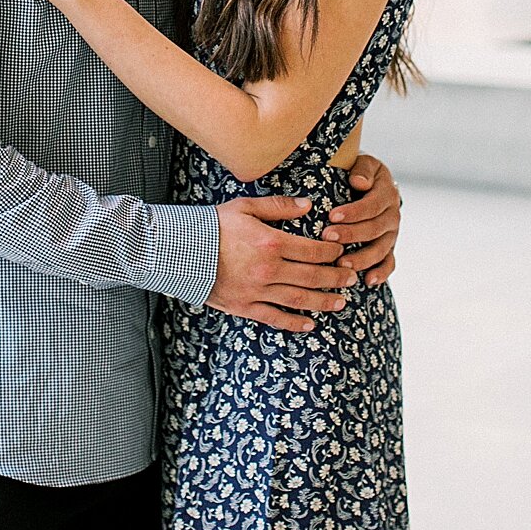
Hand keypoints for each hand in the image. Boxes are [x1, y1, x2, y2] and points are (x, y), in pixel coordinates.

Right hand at [209, 196, 357, 332]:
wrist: (179, 251)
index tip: (342, 253)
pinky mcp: (244, 306)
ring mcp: (257, 291)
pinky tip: (309, 324)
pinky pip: (275, 317)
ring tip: (340, 302)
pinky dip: (294, 323)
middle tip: (351, 279)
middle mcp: (269, 269)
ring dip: (323, 301)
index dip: (332, 252)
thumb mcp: (245, 207)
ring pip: (299, 299)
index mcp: (271, 243)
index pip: (313, 250)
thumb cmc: (212, 225)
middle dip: (335, 278)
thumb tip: (308, 205)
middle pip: (312, 276)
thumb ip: (279, 206)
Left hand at [320, 155, 401, 287]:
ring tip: (342, 263)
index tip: (332, 216)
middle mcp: (392, 214)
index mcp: (386, 192)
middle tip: (327, 238)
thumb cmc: (357, 171)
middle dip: (351, 234)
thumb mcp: (362, 162)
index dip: (353, 212)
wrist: (367, 182)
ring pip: (381, 248)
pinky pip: (389, 262)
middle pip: (374, 228)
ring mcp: (391, 233)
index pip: (372, 205)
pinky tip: (368, 281)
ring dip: (363, 258)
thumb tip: (358, 182)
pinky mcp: (389, 247)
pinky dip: (381, 273)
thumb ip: (361, 169)